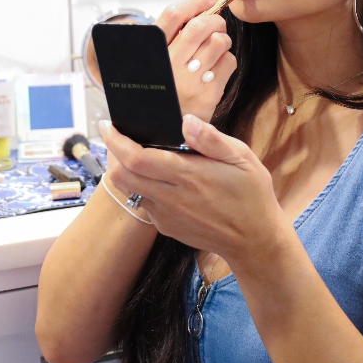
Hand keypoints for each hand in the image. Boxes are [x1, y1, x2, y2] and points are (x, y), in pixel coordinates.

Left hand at [100, 114, 291, 272]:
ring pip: (130, 190)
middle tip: (120, 138)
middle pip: (121, 176)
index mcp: (187, 175)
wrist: (254, 241)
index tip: (108, 125)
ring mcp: (166, 215)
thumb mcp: (242, 158)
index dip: (116, 141)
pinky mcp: (167, 227)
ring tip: (141, 156)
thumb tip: (186, 121)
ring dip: (128, 172)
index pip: (136, 158)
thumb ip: (212, 139)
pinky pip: (145, 204)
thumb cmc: (251, 195)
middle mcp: (171, 197)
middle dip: (114, 155)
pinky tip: (162, 180)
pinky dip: (144, 188)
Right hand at [157, 0, 236, 120]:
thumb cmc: (161, 91)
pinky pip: (228, 62)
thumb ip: (169, 39)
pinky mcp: (208, 95)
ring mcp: (190, 80)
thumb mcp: (154, 64)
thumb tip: (198, 9)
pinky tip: (217, 67)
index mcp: (153, 54)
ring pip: (218, 42)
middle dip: (215, 19)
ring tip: (216, 48)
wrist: (162, 133)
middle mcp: (170, 66)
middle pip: (201, 25)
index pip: (173, 15)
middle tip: (216, 24)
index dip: (194, 0)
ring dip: (222, 40)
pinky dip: (227, 59)